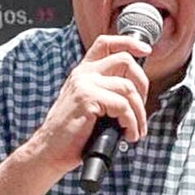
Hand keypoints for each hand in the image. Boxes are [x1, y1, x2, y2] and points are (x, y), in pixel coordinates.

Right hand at [29, 34, 150, 175]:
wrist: (49, 151)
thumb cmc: (71, 134)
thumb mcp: (88, 106)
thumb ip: (105, 92)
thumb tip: (136, 91)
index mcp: (82, 73)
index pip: (106, 43)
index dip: (129, 43)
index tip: (146, 51)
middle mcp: (82, 74)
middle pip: (125, 61)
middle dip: (143, 84)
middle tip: (141, 110)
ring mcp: (84, 84)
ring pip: (128, 87)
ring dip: (139, 113)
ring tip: (135, 130)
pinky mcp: (87, 98)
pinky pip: (123, 106)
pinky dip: (131, 123)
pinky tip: (128, 135)